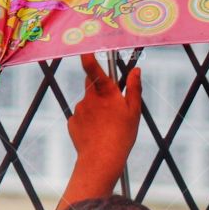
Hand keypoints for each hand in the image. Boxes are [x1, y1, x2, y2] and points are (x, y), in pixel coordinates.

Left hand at [67, 52, 141, 180]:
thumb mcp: (134, 112)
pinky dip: (87, 123)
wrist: (101, 161)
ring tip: (106, 128)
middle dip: (99, 88)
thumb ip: (134, 89)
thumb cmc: (122, 136)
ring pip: (87, 103)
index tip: (84, 48)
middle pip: (92, 84)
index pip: (93, 69)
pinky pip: (81, 118)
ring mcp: (79, 110)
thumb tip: (136, 71)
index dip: (88, 57)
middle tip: (111, 105)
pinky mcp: (72, 122)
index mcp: (106, 93)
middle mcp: (89, 98)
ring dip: (95, 109)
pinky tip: (96, 134)